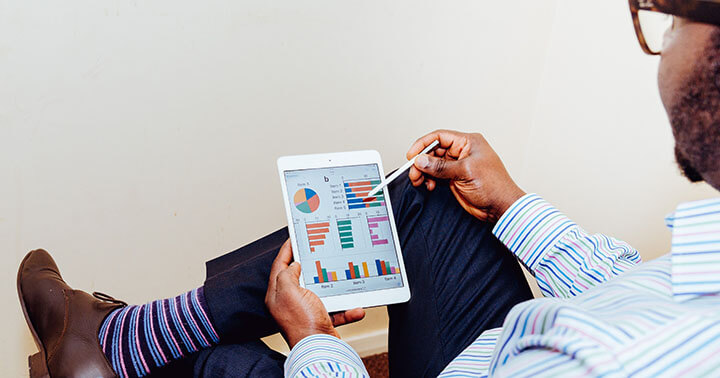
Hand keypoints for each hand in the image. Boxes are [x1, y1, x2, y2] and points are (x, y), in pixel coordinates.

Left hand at [265, 240, 365, 347]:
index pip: (279, 266)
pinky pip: (336, 310)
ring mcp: (306, 312)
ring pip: (321, 292)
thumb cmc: (302, 323)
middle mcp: (290, 303)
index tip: (293, 238)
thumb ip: (288, 274)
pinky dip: (346, 309)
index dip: (287, 250)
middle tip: (317, 251)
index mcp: (277, 295)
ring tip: (341, 278)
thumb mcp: (289, 291)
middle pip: (299, 277)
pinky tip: (355, 308)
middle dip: (311, 265)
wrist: (319, 349)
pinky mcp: (320, 321)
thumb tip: (294, 266)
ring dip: (334, 288)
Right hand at [407, 130, 525, 222]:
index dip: (423, 144)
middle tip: (414, 172)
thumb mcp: (465, 172)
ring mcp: (458, 165)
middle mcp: (462, 151)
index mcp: (468, 142)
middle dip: (422, 161)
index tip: (412, 155)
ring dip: (424, 172)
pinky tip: (429, 185)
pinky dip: (429, 179)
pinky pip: (436, 175)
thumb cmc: (494, 186)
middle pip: (434, 151)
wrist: (500, 207)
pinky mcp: (454, 178)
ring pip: (433, 164)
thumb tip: (421, 160)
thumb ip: (441, 166)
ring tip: (419, 180)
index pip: (440, 137)